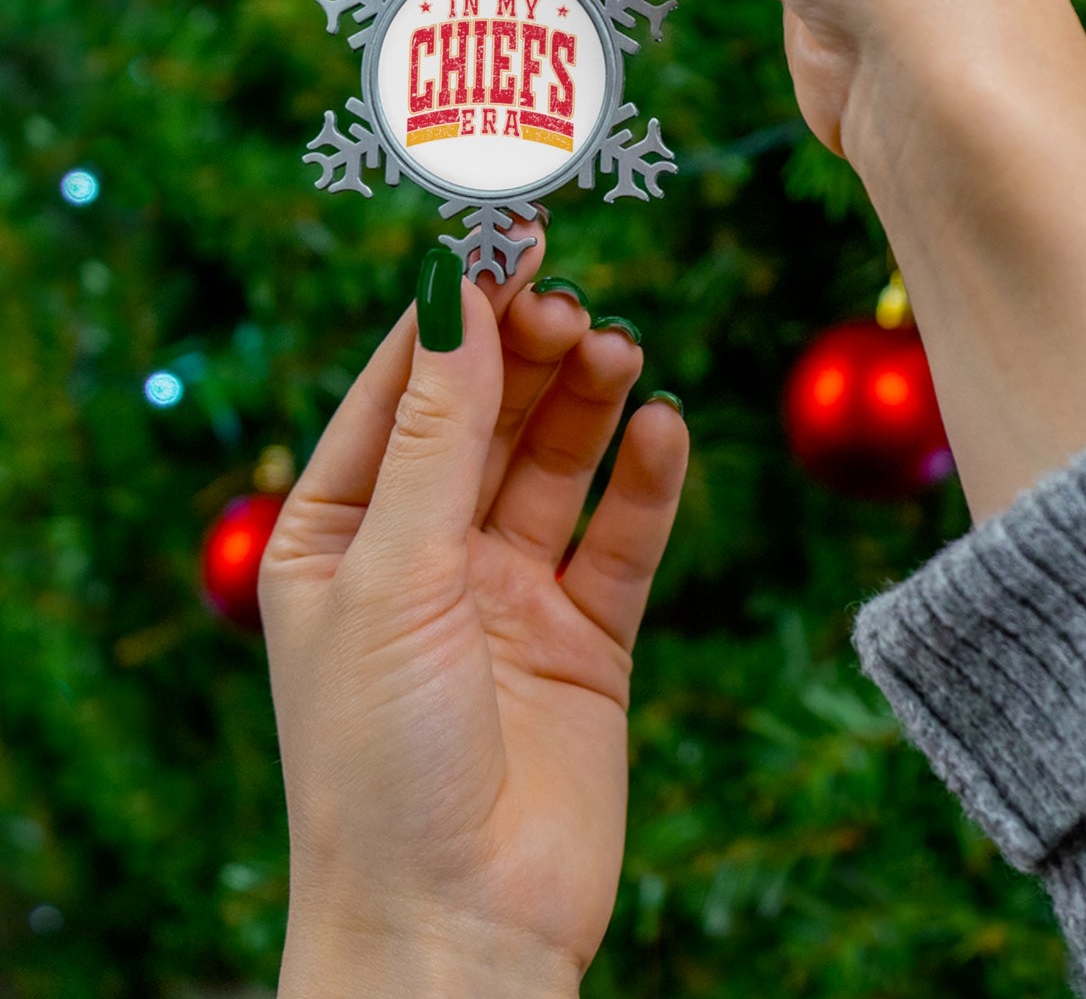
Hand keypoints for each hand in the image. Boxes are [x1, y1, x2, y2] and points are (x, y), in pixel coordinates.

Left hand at [259, 231, 687, 995]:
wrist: (458, 930)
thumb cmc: (380, 759)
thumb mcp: (394, 572)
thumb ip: (438, 432)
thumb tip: (455, 290)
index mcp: (340, 532)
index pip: (400, 390)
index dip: (454, 312)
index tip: (505, 237)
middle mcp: (424, 552)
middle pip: (487, 415)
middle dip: (527, 353)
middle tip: (571, 304)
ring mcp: (508, 593)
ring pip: (557, 463)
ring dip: (588, 402)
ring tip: (619, 352)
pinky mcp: (586, 636)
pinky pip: (622, 537)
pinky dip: (646, 482)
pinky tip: (664, 430)